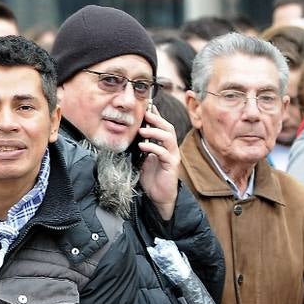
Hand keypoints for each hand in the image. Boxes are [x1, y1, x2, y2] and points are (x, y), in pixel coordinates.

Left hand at [137, 105, 180, 219]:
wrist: (158, 196)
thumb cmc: (151, 177)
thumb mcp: (143, 158)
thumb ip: (140, 146)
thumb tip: (131, 134)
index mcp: (164, 145)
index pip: (162, 126)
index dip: (156, 115)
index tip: (147, 107)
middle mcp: (170, 148)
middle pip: (168, 128)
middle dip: (157, 119)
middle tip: (145, 114)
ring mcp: (172, 156)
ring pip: (169, 138)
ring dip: (155, 132)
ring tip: (141, 130)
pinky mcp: (171, 165)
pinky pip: (164, 153)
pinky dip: (153, 147)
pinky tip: (143, 146)